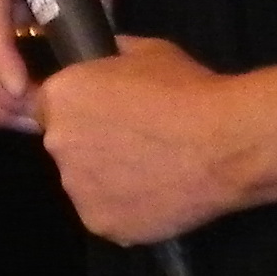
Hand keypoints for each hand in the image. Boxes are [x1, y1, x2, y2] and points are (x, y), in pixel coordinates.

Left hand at [37, 36, 248, 245]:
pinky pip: (106, 211)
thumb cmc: (187, 89)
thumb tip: (107, 60)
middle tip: (135, 136)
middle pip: (66, 143)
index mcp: (62, 97)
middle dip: (92, 139)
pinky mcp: (101, 225)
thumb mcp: (147, 51)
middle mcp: (58, 144)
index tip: (111, 107)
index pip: (51, 102)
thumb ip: (113, 57)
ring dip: (107, 174)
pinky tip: (157, 190)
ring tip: (152, 166)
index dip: (83, 104)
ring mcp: (78, 190)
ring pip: (85, 180)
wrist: (225, 143)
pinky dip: (126, 204)